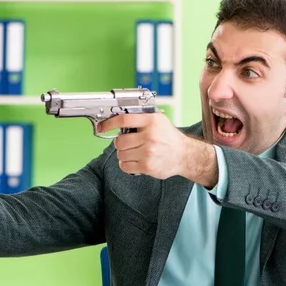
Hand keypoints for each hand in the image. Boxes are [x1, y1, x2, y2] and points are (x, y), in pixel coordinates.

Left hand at [98, 114, 218, 186]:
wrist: (184, 155)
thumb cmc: (168, 137)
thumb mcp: (158, 121)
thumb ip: (139, 119)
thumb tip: (116, 119)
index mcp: (151, 121)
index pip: (123, 119)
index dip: (109, 123)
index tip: (102, 127)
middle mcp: (150, 136)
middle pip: (119, 141)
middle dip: (120, 143)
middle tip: (127, 143)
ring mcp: (148, 152)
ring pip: (121, 154)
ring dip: (124, 154)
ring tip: (134, 152)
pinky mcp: (147, 166)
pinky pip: (125, 166)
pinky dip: (126, 164)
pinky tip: (134, 161)